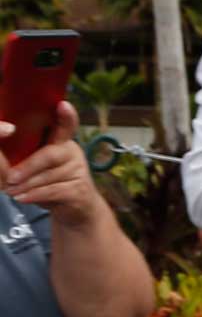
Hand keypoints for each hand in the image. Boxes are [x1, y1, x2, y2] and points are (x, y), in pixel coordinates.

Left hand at [0, 104, 100, 226]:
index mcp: (61, 142)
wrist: (75, 210)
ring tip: (12, 192)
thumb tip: (4, 159)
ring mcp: (79, 171)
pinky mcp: (80, 190)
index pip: (66, 126)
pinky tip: (22, 198)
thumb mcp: (36, 169)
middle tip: (9, 178)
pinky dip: (34, 195)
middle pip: (50, 155)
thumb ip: (22, 160)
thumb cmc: (50, 184)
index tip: (63, 105)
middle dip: (27, 167)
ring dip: (25, 186)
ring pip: (48, 176)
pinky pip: (53, 191)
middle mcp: (73, 153)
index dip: (66, 116)